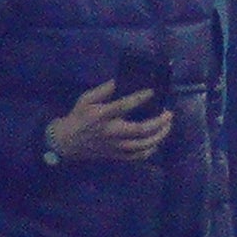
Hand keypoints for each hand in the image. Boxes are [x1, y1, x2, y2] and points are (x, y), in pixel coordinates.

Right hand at [43, 80, 170, 165]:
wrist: (67, 142)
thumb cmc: (78, 117)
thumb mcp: (86, 99)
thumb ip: (104, 89)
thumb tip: (121, 80)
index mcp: (102, 115)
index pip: (124, 106)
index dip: (140, 98)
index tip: (153, 91)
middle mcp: (111, 132)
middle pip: (140, 130)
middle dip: (158, 122)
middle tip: (169, 113)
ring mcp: (115, 147)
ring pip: (143, 145)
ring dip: (159, 136)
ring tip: (167, 125)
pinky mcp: (116, 156)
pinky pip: (137, 156)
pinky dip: (150, 150)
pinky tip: (157, 141)